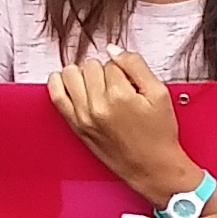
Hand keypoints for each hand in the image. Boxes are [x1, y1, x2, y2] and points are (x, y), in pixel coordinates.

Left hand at [47, 47, 197, 199]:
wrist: (151, 167)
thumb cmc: (158, 135)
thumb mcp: (159, 94)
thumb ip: (136, 65)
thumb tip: (113, 49)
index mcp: (119, 96)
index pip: (112, 63)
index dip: (124, 70)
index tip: (130, 83)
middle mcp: (97, 106)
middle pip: (90, 66)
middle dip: (104, 71)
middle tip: (117, 86)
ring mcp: (83, 117)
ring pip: (71, 75)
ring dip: (83, 74)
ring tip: (96, 84)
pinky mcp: (76, 126)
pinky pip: (57, 97)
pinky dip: (58, 83)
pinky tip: (66, 80)